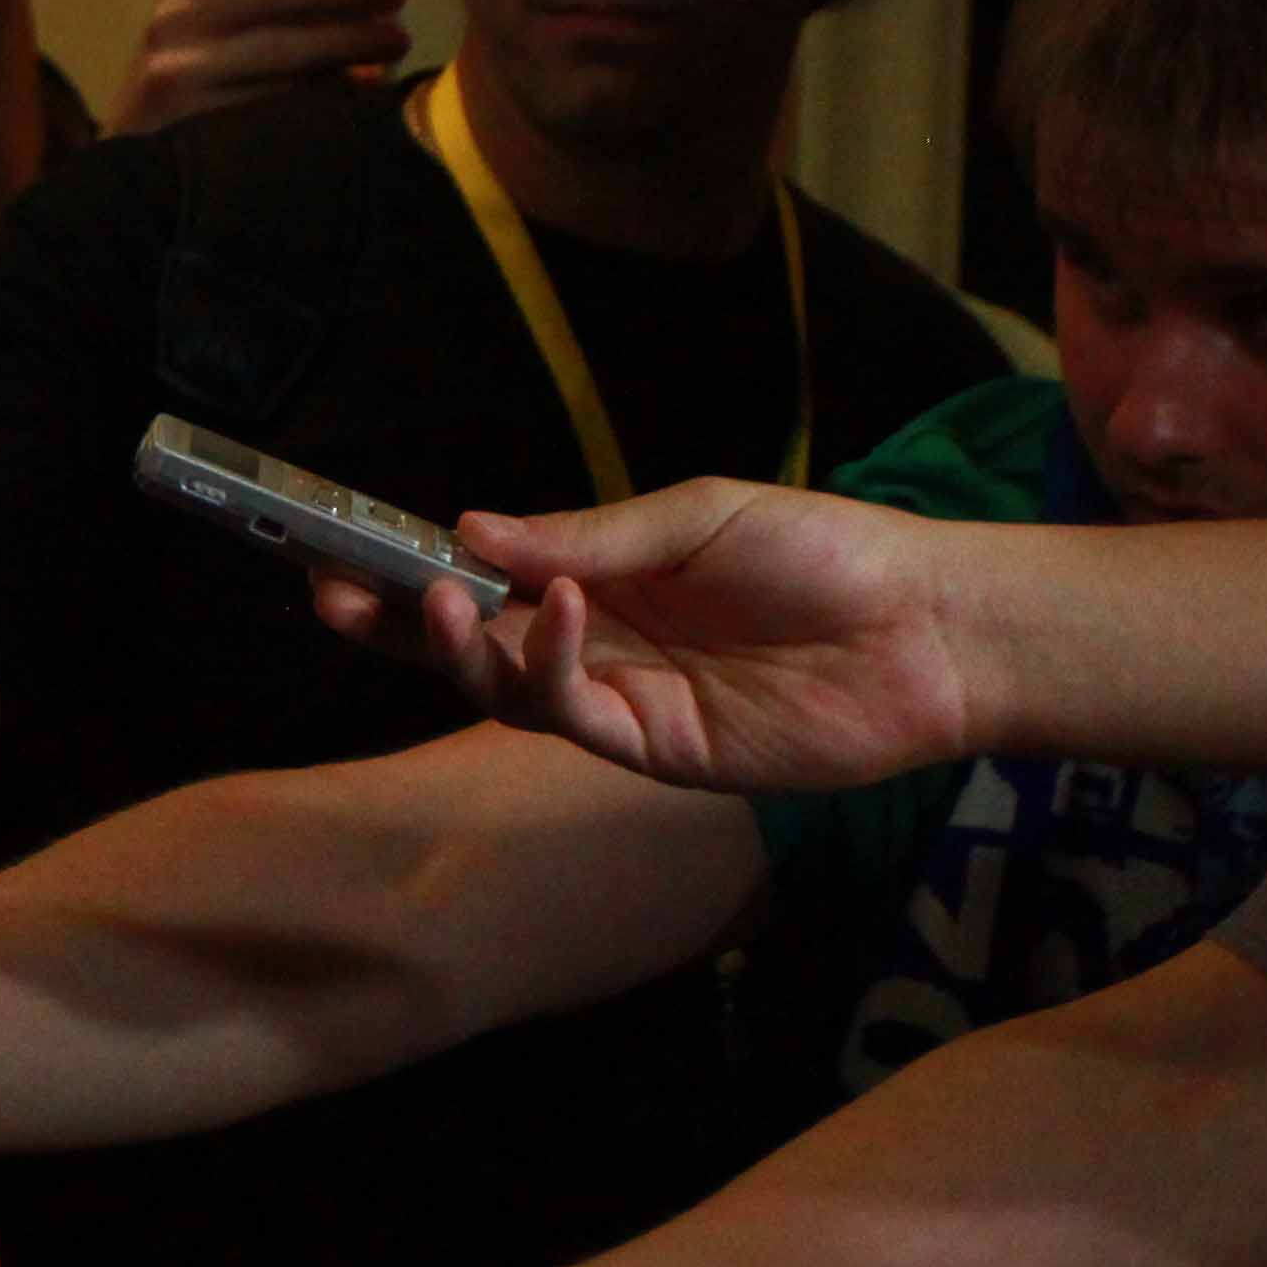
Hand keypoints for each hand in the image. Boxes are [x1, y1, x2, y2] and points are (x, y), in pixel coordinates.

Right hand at [106, 0, 410, 134]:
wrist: (137, 171)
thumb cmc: (191, 80)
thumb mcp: (204, 27)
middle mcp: (173, 22)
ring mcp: (181, 76)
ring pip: (284, 52)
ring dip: (350, 45)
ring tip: (394, 44)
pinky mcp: (200, 127)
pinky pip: (282, 103)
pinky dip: (329, 94)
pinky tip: (362, 92)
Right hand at [299, 476, 980, 794]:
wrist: (930, 628)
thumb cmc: (828, 554)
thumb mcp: (697, 516)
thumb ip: (586, 535)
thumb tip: (472, 530)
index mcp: (603, 580)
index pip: (485, 582)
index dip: (411, 571)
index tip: (342, 547)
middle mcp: (601, 646)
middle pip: (472, 645)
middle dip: (397, 625)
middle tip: (335, 593)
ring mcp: (626, 702)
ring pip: (507, 691)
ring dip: (463, 648)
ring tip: (441, 598)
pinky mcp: (662, 750)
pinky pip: (578, 718)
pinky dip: (552, 668)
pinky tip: (561, 614)